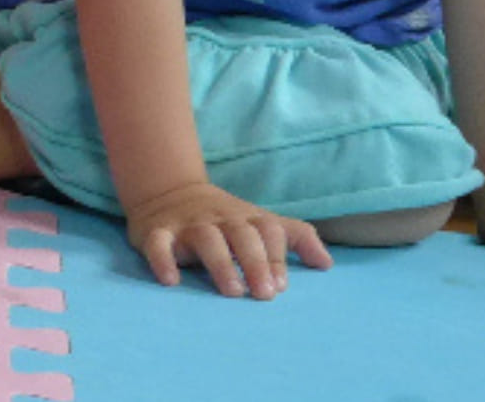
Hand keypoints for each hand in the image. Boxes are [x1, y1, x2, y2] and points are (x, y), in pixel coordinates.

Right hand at [126, 182, 333, 298]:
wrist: (170, 190)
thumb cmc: (225, 217)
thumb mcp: (261, 221)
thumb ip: (296, 237)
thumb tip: (327, 264)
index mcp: (247, 218)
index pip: (268, 230)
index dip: (277, 256)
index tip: (282, 286)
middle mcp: (221, 219)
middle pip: (242, 234)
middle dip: (256, 262)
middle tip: (265, 294)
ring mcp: (189, 224)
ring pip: (206, 238)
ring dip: (221, 263)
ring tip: (232, 291)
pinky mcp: (158, 231)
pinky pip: (159, 243)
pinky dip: (164, 259)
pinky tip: (171, 281)